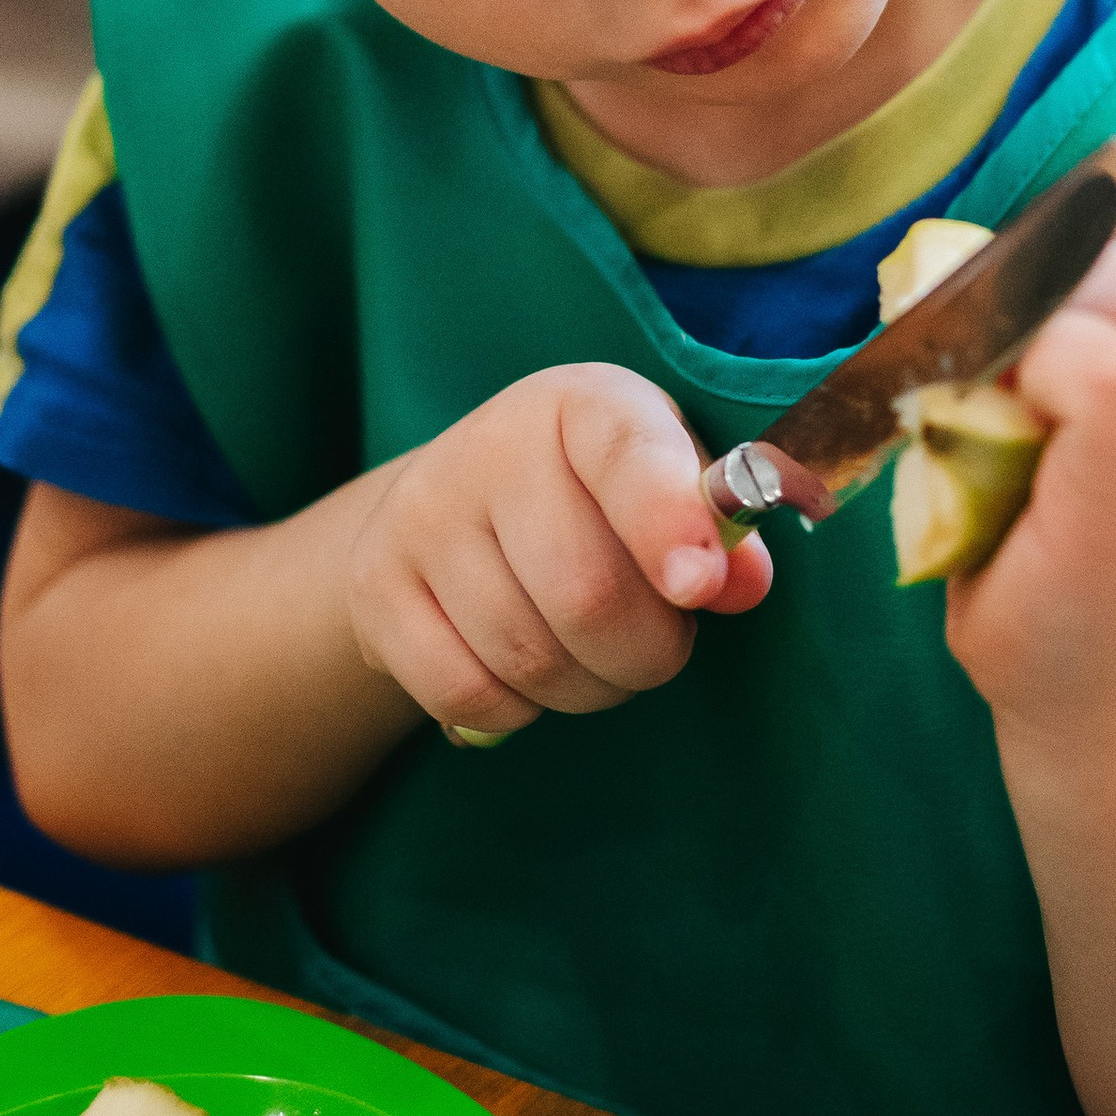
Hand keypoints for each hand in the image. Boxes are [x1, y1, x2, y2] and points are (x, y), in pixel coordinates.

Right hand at [345, 365, 771, 743]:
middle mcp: (491, 445)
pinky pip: (468, 694)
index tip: (699, 587)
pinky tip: (530, 675)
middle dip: (649, 652)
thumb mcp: (665, 489)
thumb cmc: (594, 501)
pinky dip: (520, 711)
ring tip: (597, 657)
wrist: (455, 510)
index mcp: (583, 404)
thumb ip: (714, 531)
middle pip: (587, 594)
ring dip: (590, 687)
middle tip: (659, 645)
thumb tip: (740, 582)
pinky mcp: (375, 586)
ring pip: (531, 658)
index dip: (668, 524)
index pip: (628, 457)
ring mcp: (422, 514)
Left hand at [944, 145, 1115, 737]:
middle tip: (1044, 342)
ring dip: (1066, 306)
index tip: (1076, 292)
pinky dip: (1038, 364)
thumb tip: (1103, 177)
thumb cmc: (1089, 524)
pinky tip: (1019, 422)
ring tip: (1032, 382)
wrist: (1097, 692)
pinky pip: (1104, 364)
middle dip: (1094, 251)